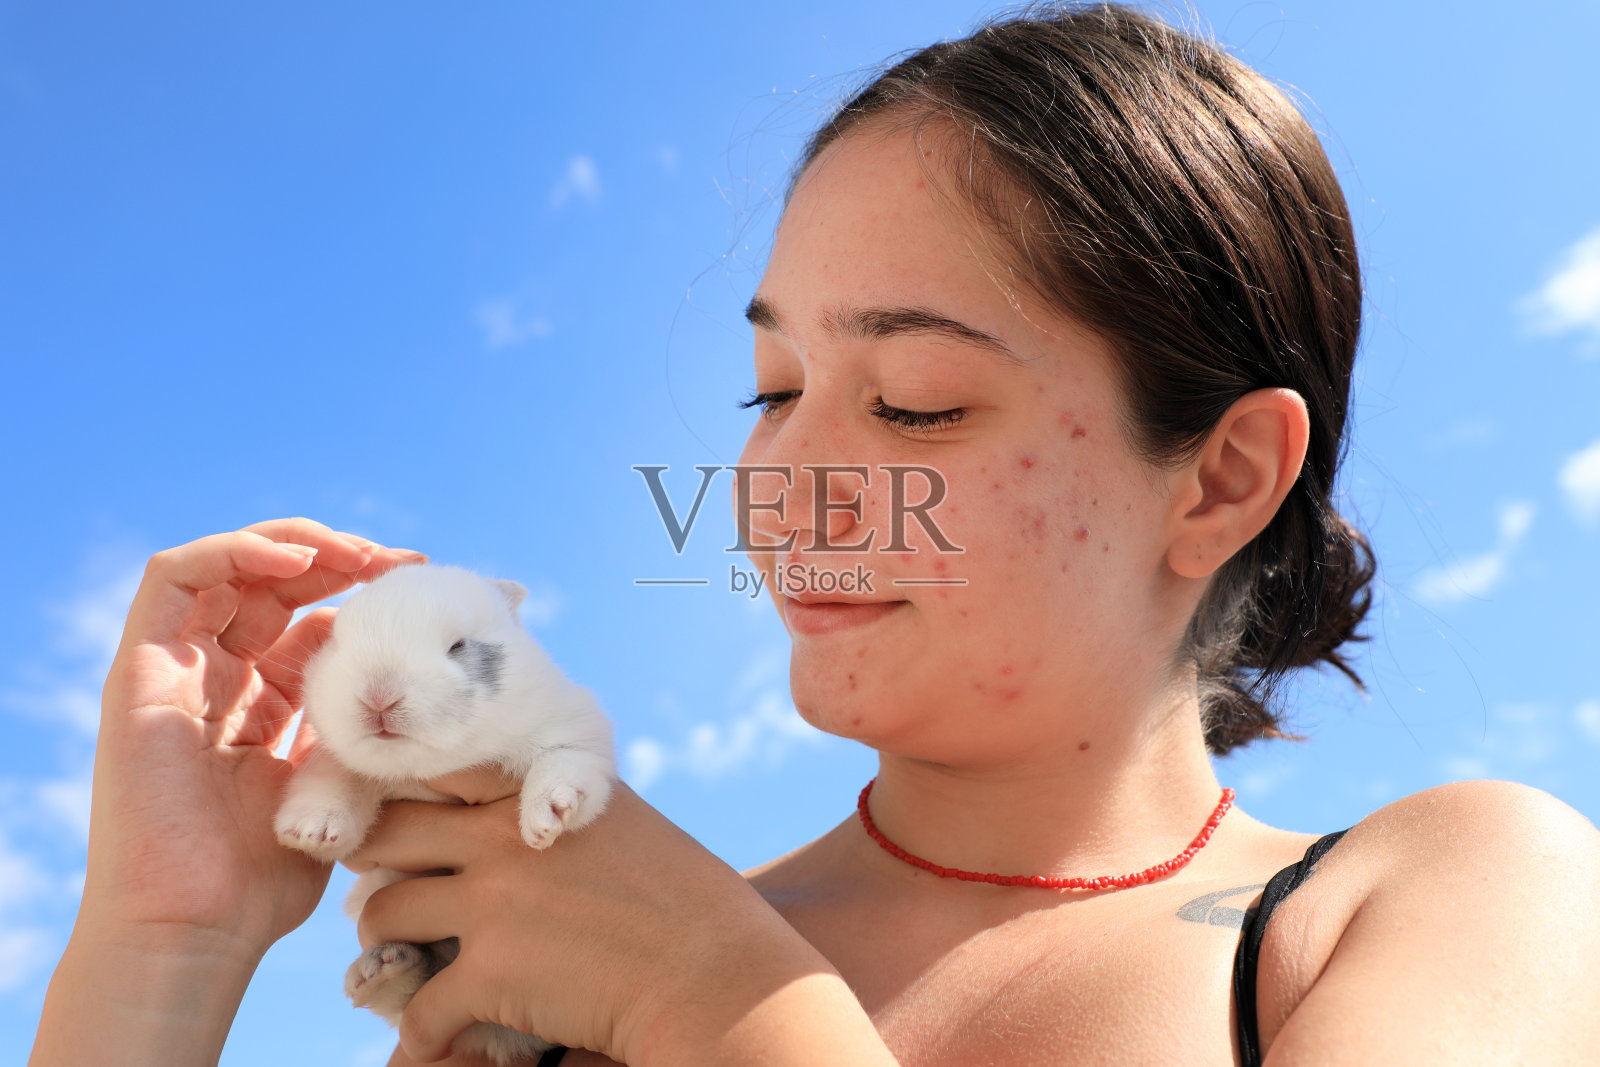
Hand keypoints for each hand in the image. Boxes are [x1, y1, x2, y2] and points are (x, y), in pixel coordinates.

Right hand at [83, 518, 424, 954]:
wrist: (197, 927)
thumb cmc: (263, 882)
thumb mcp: (336, 785)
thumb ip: (357, 734)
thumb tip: (418, 697)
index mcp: (260, 708)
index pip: (312, 625)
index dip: (367, 601)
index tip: (427, 594)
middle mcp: (215, 681)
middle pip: (276, 590)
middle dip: (342, 563)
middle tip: (400, 563)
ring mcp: (175, 671)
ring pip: (229, 569)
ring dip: (298, 547)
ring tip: (358, 555)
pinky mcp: (138, 668)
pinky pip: (174, 578)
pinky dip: (234, 552)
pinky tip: (299, 565)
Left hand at [349, 772, 875, 1066]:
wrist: (712, 973)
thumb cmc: (684, 901)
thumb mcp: (621, 824)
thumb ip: (560, 808)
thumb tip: (520, 818)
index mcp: (535, 793)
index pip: (438, 764)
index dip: (402, 785)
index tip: (392, 809)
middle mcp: (500, 840)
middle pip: (389, 835)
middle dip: (371, 862)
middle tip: (376, 885)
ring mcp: (489, 905)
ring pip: (383, 914)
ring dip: (382, 942)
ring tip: (397, 960)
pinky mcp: (488, 975)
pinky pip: (418, 1007)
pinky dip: (419, 1032)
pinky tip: (431, 1040)